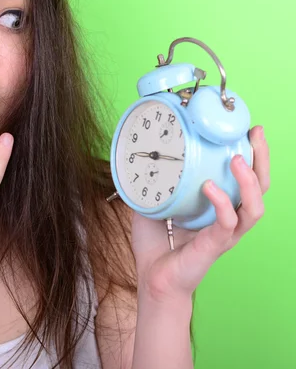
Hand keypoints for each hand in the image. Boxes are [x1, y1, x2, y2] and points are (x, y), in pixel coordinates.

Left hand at [130, 125, 269, 302]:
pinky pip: (227, 224)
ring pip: (254, 208)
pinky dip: (222, 204)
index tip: (247, 128)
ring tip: (238, 159)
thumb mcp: (153, 201)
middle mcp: (228, 219)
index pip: (244, 178)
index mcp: (218, 206)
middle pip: (261, 188)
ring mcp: (224, 234)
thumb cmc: (155, 242)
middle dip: (262, 159)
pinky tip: (210, 187)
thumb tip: (143, 150)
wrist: (151, 278)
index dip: (251, 154)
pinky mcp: (214, 246)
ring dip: (249, 181)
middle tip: (255, 134)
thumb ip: (153, 180)